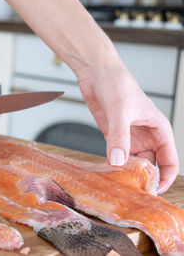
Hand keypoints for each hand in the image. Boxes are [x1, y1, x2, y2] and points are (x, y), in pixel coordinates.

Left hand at [78, 64, 178, 193]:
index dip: (165, 178)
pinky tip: (107, 173)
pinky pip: (117, 155)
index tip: (154, 191)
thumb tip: (118, 161)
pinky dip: (114, 165)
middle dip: (144, 179)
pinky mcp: (113, 135)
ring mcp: (129, 137)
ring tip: (118, 186)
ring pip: (133, 162)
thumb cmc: (117, 84)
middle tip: (132, 192)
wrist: (97, 73)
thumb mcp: (120, 111)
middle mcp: (146, 136)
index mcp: (159, 129)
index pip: (169, 160)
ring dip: (127, 173)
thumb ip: (120, 136)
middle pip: (151, 165)